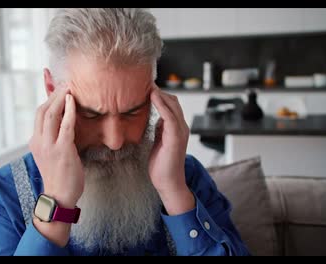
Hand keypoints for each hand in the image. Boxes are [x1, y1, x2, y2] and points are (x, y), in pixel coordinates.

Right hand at [29, 89, 83, 208]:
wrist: (59, 196)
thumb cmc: (58, 176)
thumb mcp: (50, 154)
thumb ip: (53, 139)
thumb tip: (63, 125)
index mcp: (35, 142)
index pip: (39, 115)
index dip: (47, 99)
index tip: (56, 88)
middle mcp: (39, 142)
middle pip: (42, 110)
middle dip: (53, 95)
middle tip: (64, 84)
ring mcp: (49, 146)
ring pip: (51, 114)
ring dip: (60, 98)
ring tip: (69, 88)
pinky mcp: (62, 150)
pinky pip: (65, 126)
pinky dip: (69, 111)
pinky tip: (73, 102)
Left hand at [149, 85, 194, 214]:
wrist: (168, 182)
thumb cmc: (162, 164)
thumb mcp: (159, 141)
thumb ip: (159, 129)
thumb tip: (154, 118)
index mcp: (176, 128)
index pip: (170, 104)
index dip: (160, 94)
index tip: (145, 86)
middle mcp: (181, 127)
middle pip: (173, 101)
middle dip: (159, 91)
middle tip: (144, 82)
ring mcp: (180, 132)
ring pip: (173, 105)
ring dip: (160, 94)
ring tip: (148, 85)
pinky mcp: (176, 138)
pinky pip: (170, 116)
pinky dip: (162, 105)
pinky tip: (153, 96)